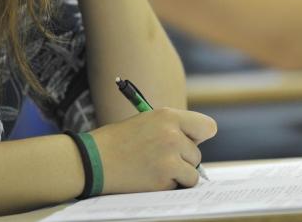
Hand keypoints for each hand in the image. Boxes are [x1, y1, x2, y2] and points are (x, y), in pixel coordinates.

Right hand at [90, 107, 216, 193]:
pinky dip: (170, 185)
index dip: (200, 136)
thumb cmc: (120, 140)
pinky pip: (181, 185)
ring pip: (193, 173)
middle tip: (160, 157)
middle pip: (197, 154)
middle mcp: (173, 135)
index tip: (191, 141)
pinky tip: (150, 177)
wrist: (93, 159)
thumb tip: (197, 143)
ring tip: (155, 168)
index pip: (208, 127)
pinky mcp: (163, 179)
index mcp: (169, 116)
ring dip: (179, 174)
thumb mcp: (148, 121)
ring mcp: (169, 158)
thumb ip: (174, 129)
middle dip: (183, 158)